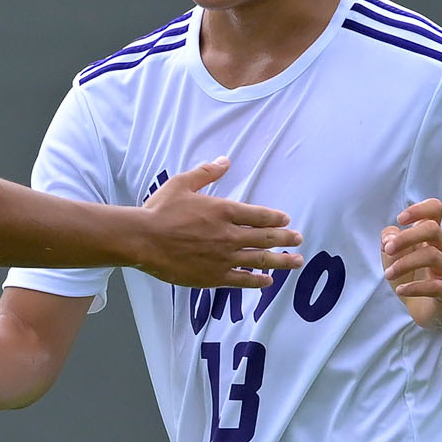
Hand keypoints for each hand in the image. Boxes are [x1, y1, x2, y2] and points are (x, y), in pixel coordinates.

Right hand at [134, 158, 300, 288]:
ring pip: (260, 259)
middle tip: (299, 240)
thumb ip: (207, 172)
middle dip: (286, 239)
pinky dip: (257, 281)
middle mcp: (229, 235)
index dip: (276, 218)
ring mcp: (223, 258)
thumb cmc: (160, 210)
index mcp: (224, 211)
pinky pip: (242, 280)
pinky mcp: (213, 277)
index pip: (260, 215)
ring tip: (296, 262)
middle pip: (266, 237)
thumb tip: (225, 160)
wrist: (143, 240)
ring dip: (281, 261)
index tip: (286, 220)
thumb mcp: (183, 183)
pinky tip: (268, 281)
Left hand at [381, 197, 441, 327]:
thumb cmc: (411, 277)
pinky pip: (436, 286)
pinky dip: (415, 287)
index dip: (419, 209)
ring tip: (388, 274)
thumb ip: (389, 240)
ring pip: (432, 256)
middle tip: (387, 249)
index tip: (400, 219)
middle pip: (433, 229)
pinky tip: (401, 290)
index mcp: (430, 237)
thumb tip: (389, 236)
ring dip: (405, 263)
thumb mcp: (393, 257)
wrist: (426, 309)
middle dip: (406, 237)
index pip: (435, 210)